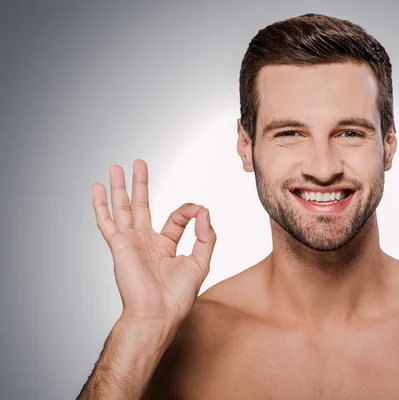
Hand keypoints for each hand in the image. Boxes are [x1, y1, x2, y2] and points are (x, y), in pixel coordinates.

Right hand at [92, 159, 215, 325]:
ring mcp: (131, 242)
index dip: (188, 211)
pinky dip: (101, 205)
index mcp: (166, 246)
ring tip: (116, 167)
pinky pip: (107, 222)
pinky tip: (98, 189)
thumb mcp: (200, 263)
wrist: (157, 313)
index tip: (199, 211)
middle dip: (140, 184)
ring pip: (123, 208)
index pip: (176, 219)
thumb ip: (206, 237)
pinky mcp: (119, 245)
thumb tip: (205, 212)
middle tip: (138, 164)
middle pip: (142, 206)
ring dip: (119, 188)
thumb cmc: (177, 297)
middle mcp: (146, 242)